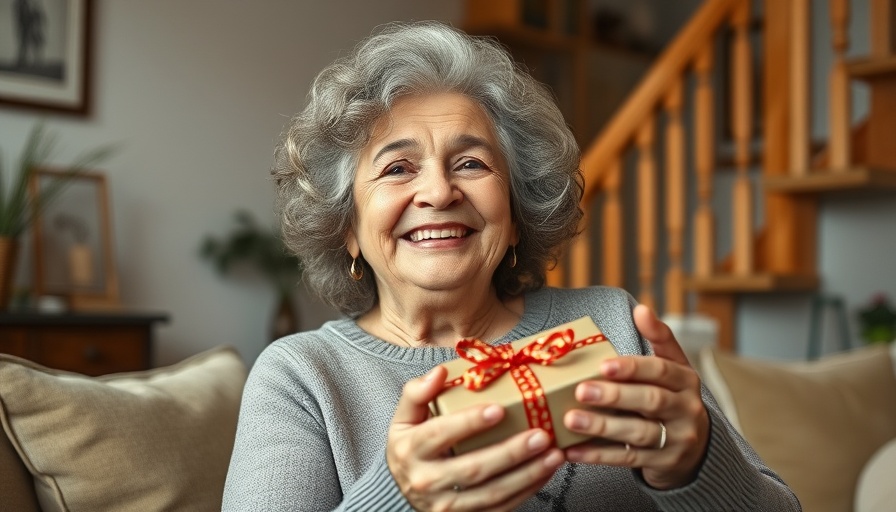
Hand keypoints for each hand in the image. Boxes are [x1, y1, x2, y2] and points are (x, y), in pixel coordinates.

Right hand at [387, 366, 565, 510]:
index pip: (441, 434)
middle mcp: (426, 481)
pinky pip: (500, 508)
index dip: (469, 423)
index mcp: (411, 449)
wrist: (404, 488)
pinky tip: (545, 472)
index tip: (498, 410)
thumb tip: (440, 372)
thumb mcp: (404, 417)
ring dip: (527, 475)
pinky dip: (527, 491)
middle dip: (511, 452)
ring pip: (492, 493)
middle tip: (541, 435)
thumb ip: (416, 392)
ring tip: (554, 455)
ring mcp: (446, 505)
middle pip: (473, 468)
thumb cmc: (410, 445)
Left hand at [562, 304, 709, 488]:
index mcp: (686, 381)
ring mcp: (676, 440)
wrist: (696, 449)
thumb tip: (642, 309)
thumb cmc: (673, 398)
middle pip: (650, 402)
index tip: (603, 365)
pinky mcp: (662, 464)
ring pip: (638, 434)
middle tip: (581, 390)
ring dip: (602, 427)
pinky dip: (598, 455)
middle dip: (615, 396)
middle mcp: (685, 410)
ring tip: (571, 419)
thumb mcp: (674, 368)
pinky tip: (573, 451)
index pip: (661, 370)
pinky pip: (627, 460)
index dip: (633, 367)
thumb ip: (659, 339)